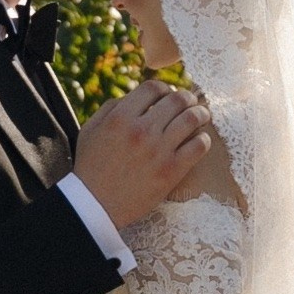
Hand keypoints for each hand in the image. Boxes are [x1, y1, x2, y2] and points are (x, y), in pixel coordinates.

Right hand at [75, 82, 214, 228]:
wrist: (96, 206)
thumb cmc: (91, 167)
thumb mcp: (90, 130)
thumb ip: (111, 108)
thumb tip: (136, 96)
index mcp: (121, 117)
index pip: (153, 87)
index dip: (164, 87)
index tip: (168, 95)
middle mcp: (141, 130)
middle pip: (177, 99)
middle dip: (187, 97)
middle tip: (190, 102)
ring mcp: (158, 150)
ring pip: (192, 118)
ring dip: (201, 113)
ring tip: (202, 116)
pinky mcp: (171, 171)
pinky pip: (199, 146)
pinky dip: (203, 139)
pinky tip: (200, 140)